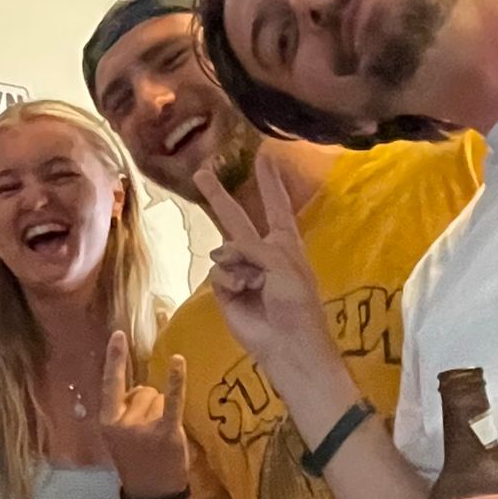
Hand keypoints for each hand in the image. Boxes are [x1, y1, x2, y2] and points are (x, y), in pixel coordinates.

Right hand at [99, 330, 188, 498]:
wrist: (152, 494)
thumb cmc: (136, 463)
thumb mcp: (118, 437)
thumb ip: (124, 412)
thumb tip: (141, 388)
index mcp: (107, 421)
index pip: (110, 383)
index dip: (114, 358)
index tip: (117, 334)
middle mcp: (122, 421)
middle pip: (143, 390)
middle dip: (149, 404)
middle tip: (149, 434)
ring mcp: (142, 427)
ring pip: (158, 397)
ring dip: (162, 411)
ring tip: (160, 438)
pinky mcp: (165, 432)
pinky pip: (172, 400)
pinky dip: (176, 380)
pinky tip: (178, 361)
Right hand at [195, 156, 337, 374]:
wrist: (286, 341)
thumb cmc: (296, 301)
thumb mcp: (283, 263)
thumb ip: (253, 247)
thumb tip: (221, 252)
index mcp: (283, 242)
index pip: (275, 205)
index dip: (269, 182)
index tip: (264, 157)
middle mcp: (261, 252)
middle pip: (236, 218)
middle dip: (218, 197)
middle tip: (202, 173)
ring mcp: (241, 271)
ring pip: (223, 249)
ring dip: (235, 262)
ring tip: (252, 283)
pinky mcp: (225, 290)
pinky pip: (217, 271)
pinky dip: (228, 279)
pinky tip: (241, 291)